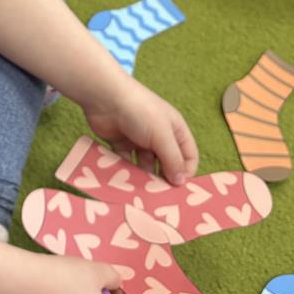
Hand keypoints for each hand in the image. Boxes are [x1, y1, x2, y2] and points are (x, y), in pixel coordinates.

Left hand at [80, 73, 198, 184]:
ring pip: (145, 165)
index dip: (186, 172)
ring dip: (144, 178)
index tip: (178, 190)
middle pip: (166, 163)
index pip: (188, 156)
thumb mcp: (162, 136)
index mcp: (175, 129)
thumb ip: (172, 159)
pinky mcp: (121, 143)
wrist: (105, 97)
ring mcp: (139, 139)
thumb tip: (181, 182)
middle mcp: (159, 135)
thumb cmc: (140, 111)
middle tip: (159, 197)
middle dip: (164, 178)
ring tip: (141, 192)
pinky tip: (125, 183)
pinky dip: (126, 172)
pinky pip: (126, 162)